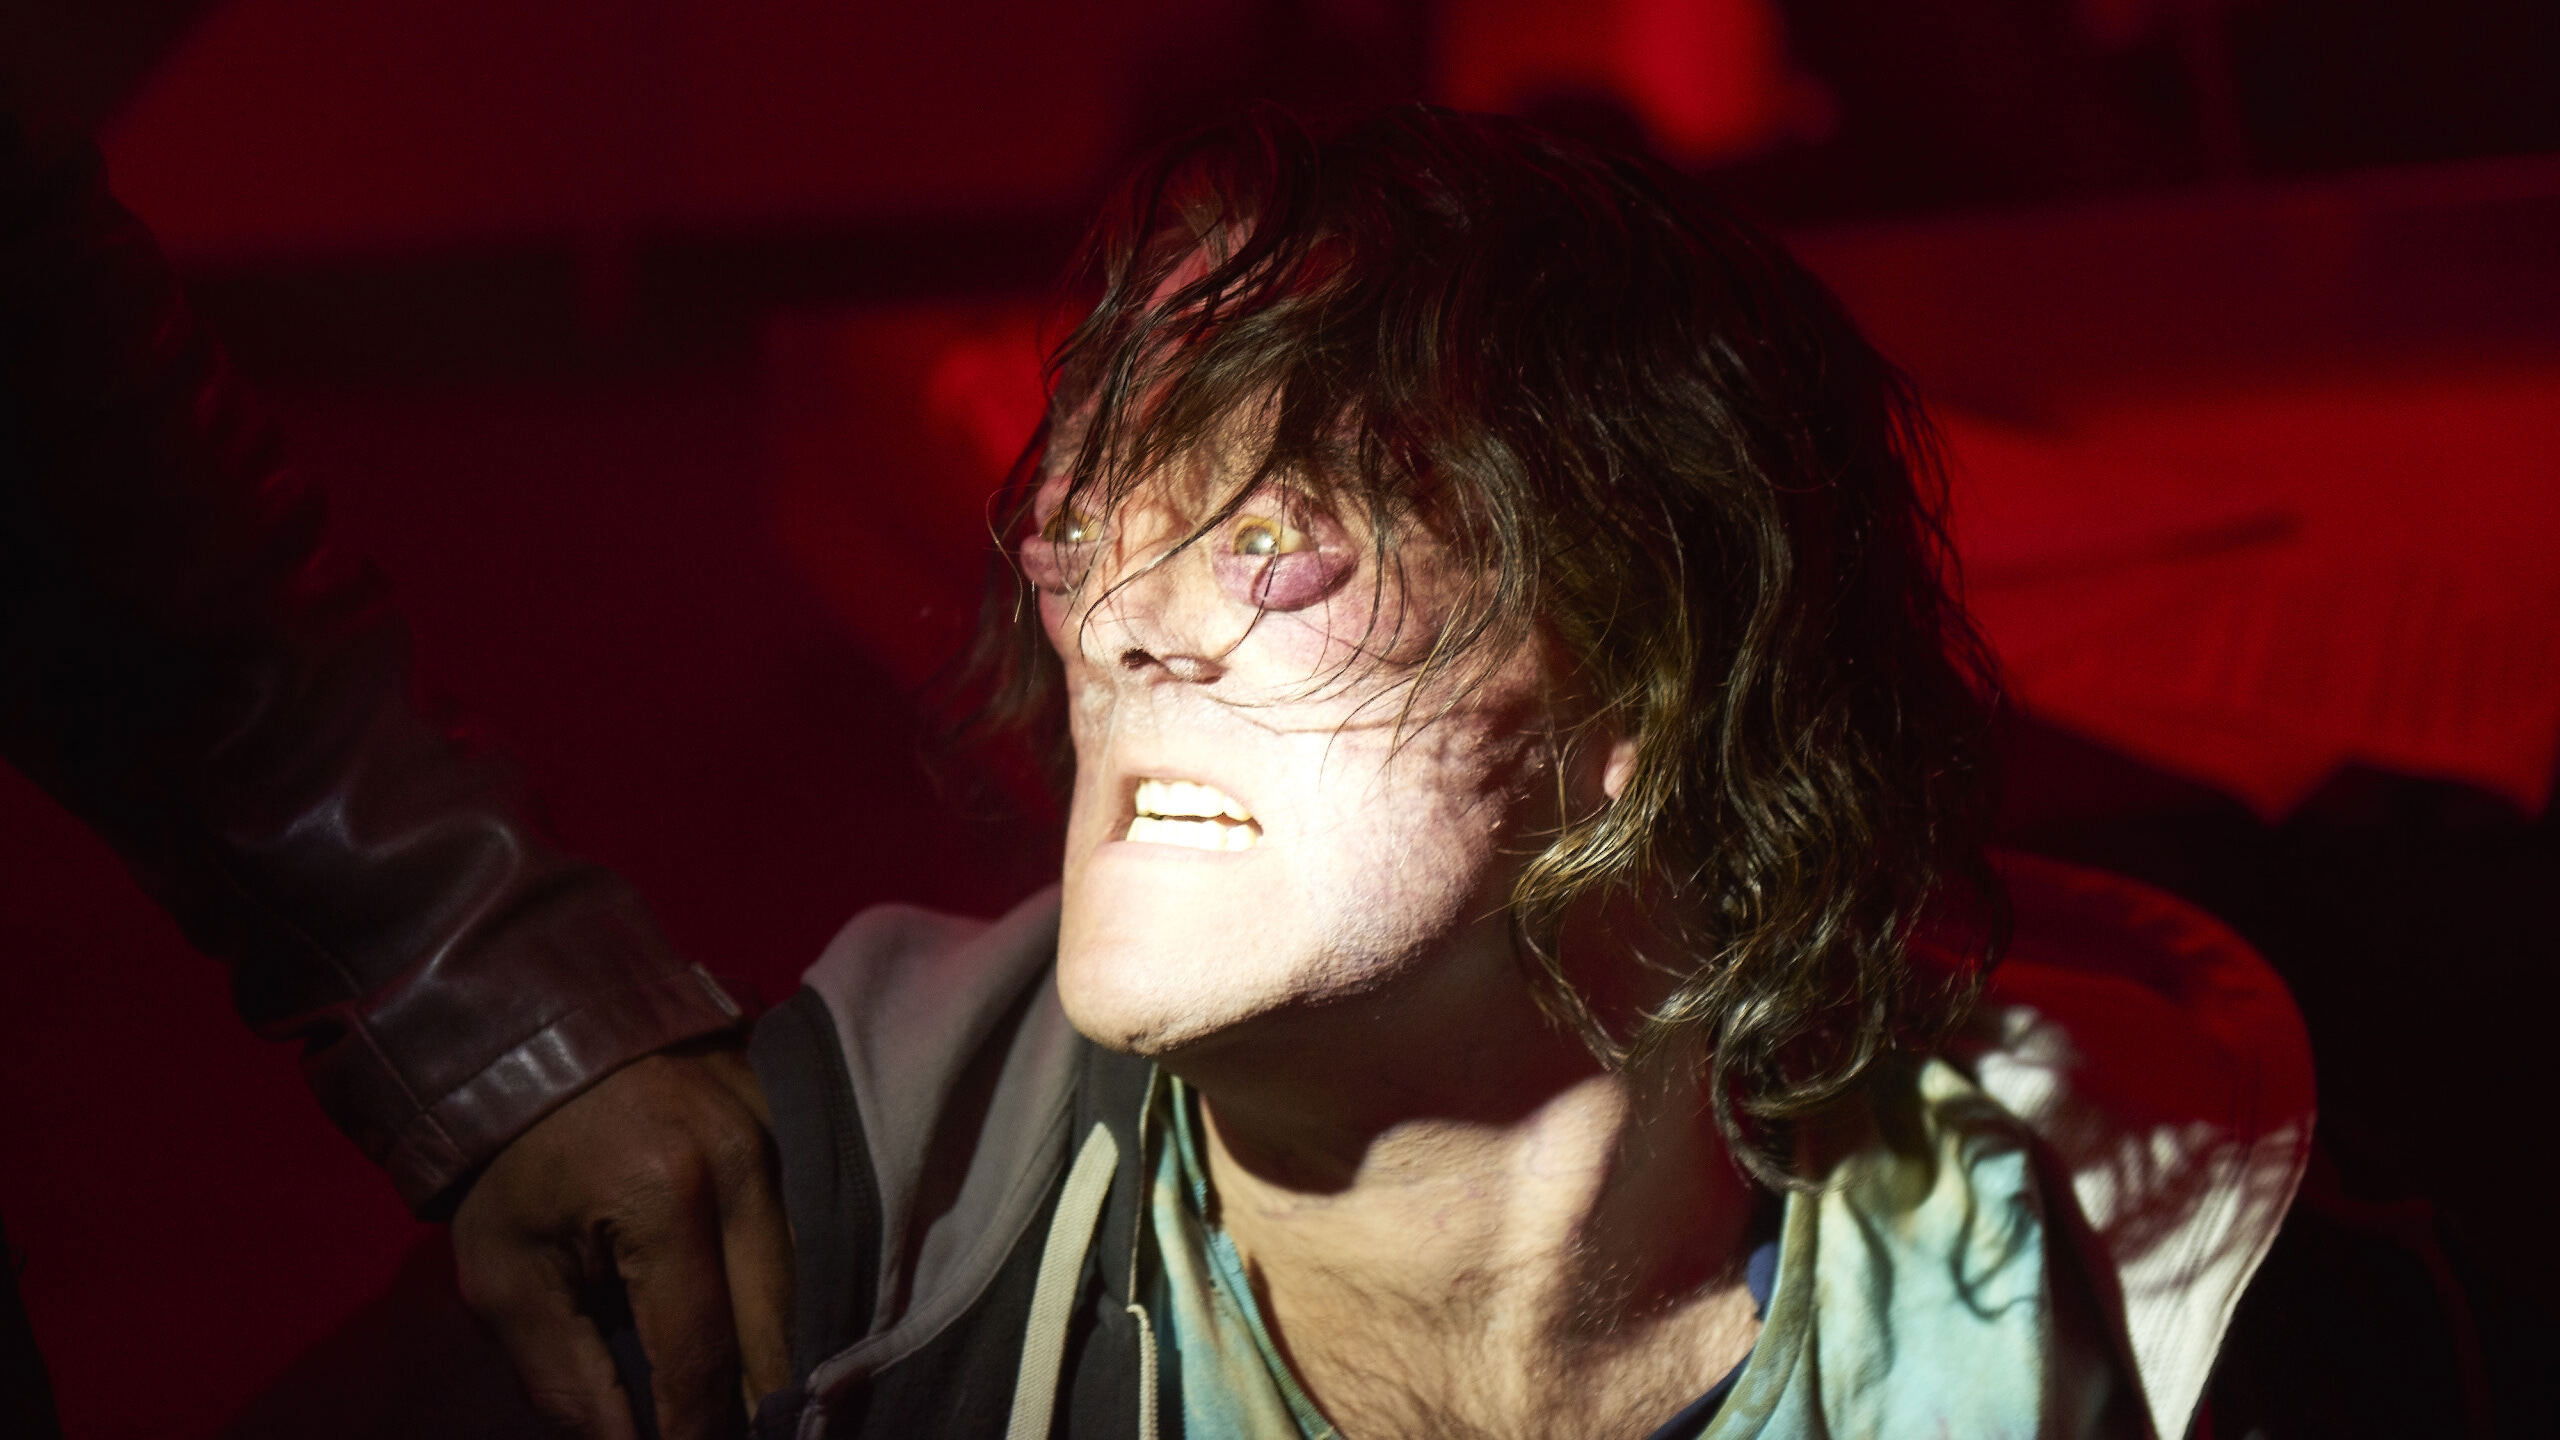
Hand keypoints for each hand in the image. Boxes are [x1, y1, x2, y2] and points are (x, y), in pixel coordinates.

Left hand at [454, 1043, 791, 1438]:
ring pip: (821, 1272)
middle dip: (772, 1402)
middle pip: (783, 1320)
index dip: (700, 1430)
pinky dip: (819, 1279)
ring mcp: (788, 1130)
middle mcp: (748, 1161)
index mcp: (665, 1197)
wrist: (542, 1034)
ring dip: (804, 1344)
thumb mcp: (504, 1277)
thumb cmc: (516, 1163)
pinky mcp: (804, 1115)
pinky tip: (808, 1324)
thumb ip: (564, 1377)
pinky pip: (828, 1218)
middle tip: (767, 1438)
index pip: (701, 1353)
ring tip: (789, 1404)